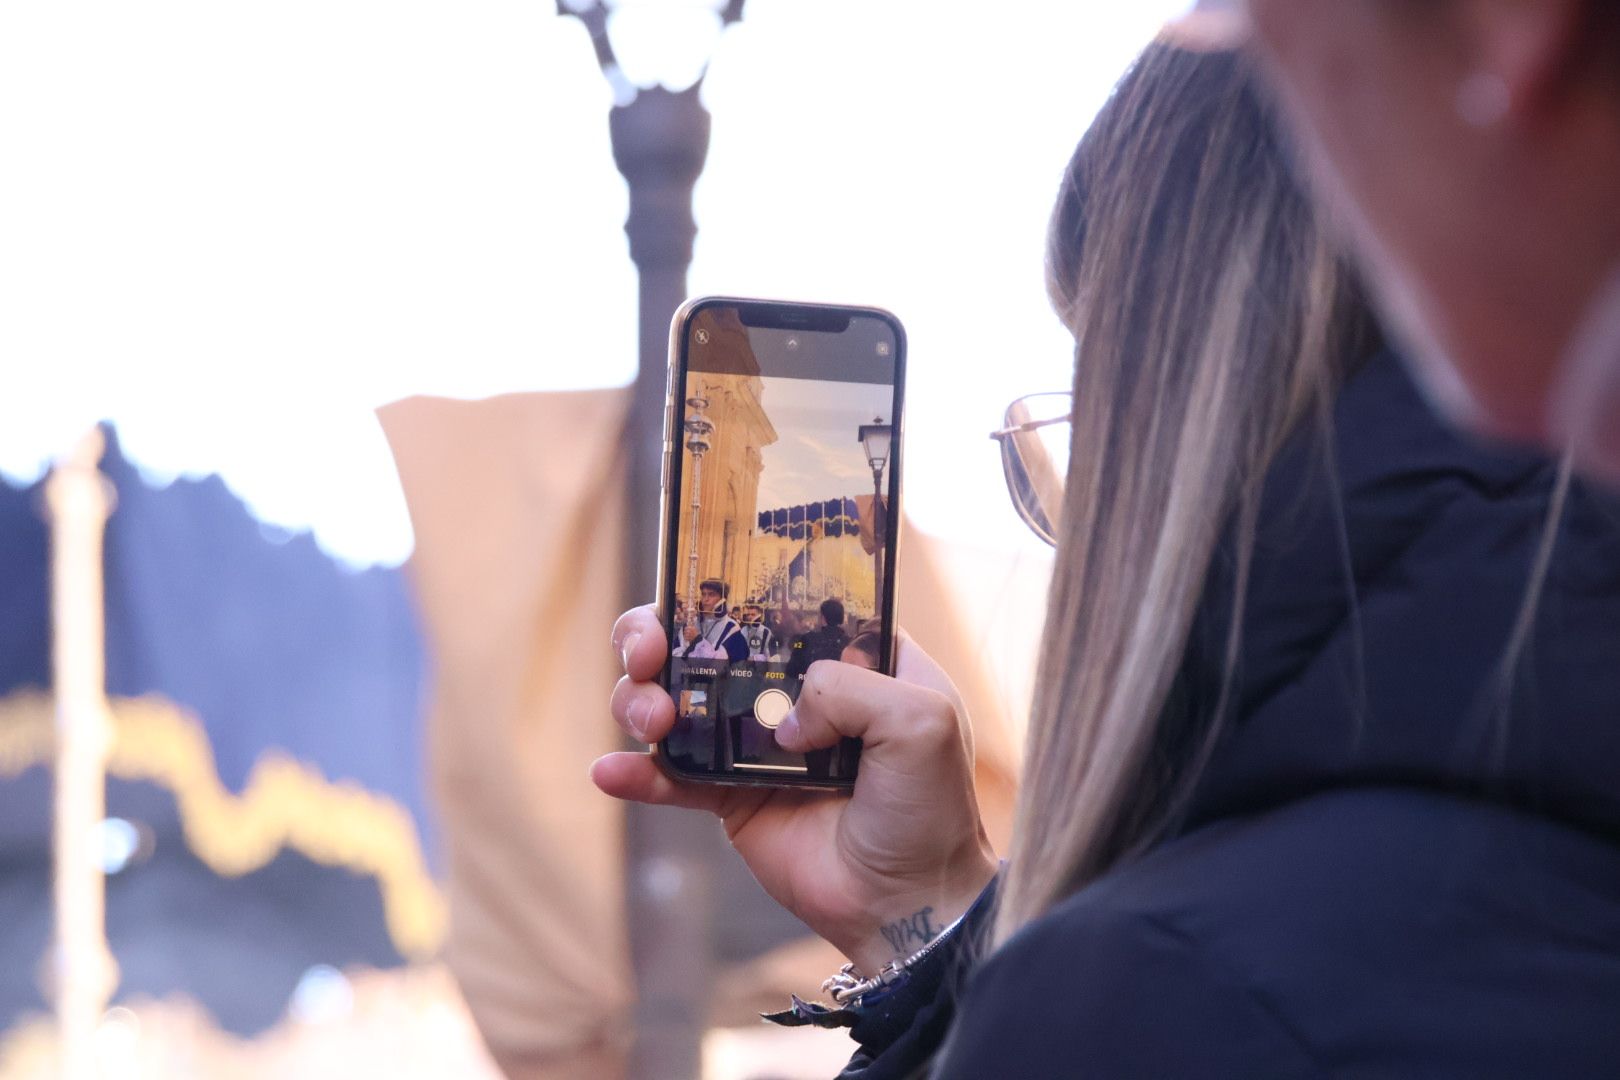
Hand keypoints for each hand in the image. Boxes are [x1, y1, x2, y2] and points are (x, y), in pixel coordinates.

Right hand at [596, 606, 997, 975]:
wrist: (908, 904)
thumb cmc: (931, 808)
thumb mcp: (920, 721)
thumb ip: (848, 687)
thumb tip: (780, 713)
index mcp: (848, 657)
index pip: (777, 602)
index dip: (732, 589)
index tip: (699, 592)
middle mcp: (795, 691)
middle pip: (707, 641)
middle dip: (661, 635)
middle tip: (650, 653)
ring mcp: (756, 744)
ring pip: (677, 699)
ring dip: (642, 698)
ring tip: (652, 721)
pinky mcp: (731, 799)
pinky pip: (672, 777)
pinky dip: (636, 773)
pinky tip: (610, 772)